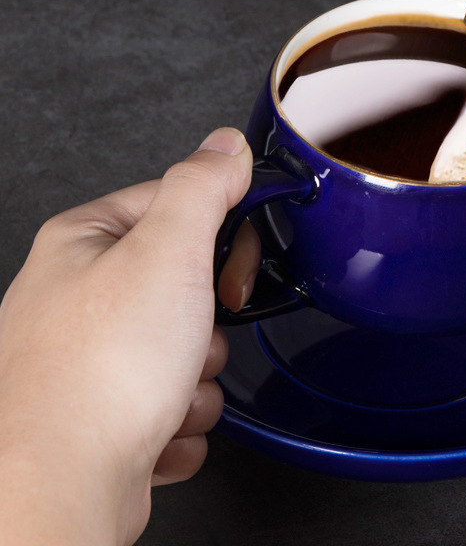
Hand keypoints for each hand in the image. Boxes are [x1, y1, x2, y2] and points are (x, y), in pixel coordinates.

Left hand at [0, 128, 258, 544]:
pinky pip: (175, 402)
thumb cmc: (97, 373)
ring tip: (166, 391)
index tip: (235, 263)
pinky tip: (154, 427)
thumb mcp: (168, 250)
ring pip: (188, 352)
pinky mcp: (106, 413)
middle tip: (193, 330)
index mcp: (85, 243)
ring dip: (196, 378)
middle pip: (189, 286)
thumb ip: (202, 187)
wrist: (61, 486)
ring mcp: (91, 359)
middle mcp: (80, 297)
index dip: (221, 235)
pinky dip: (179, 419)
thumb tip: (224, 148)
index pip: (177, 207)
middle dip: (207, 322)